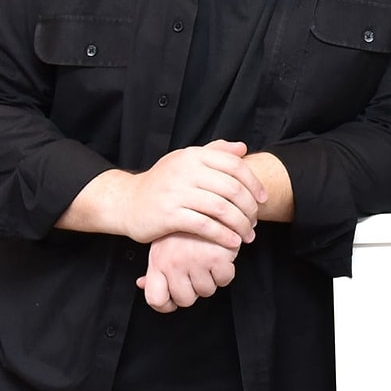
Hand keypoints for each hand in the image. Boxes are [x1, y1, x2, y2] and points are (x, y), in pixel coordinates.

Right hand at [120, 140, 265, 247]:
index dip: (253, 182)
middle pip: (231, 188)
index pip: (234, 165)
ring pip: (221, 208)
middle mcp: (185, 170)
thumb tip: (242, 147)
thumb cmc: (162, 182)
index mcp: (193, 155)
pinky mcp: (169, 215)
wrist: (128, 201)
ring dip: (240, 224)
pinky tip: (232, 242)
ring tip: (247, 235)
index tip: (263, 199)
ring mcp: (176, 192)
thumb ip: (214, 152)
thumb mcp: (185, 161)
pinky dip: (223, 235)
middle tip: (255, 221)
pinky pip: (205, 226)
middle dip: (249, 207)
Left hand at [136, 232, 238, 312]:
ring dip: (210, 278)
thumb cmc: (184, 224)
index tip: (175, 298)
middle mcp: (174, 263)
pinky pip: (224, 280)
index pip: (155, 299)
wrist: (208, 198)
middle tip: (196, 269)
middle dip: (193, 288)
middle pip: (185, 299)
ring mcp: (195, 261)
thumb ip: (154, 267)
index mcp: (158, 261)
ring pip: (206, 291)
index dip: (167, 304)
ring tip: (208, 258)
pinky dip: (225, 270)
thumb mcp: (162, 243)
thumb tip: (142, 284)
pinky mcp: (216, 257)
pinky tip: (220, 255)